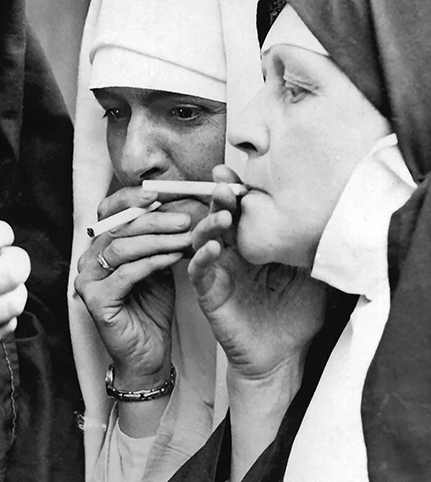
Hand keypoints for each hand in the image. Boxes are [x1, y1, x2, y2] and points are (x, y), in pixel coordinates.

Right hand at [75, 186, 191, 387]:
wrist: (148, 354)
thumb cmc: (152, 307)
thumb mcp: (156, 263)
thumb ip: (157, 238)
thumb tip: (176, 204)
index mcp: (98, 246)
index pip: (108, 211)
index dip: (132, 199)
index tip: (162, 193)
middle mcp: (87, 259)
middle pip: (118, 227)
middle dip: (155, 220)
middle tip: (185, 218)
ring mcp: (87, 279)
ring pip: (121, 247)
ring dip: (157, 239)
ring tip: (185, 236)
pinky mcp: (95, 300)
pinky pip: (126, 273)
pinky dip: (152, 262)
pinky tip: (174, 257)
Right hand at [188, 165, 327, 380]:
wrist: (285, 358)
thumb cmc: (297, 316)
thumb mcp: (312, 276)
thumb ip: (310, 248)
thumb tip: (333, 217)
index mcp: (253, 244)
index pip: (242, 211)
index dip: (237, 191)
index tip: (236, 173)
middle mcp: (232, 253)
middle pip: (219, 217)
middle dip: (220, 198)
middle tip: (224, 185)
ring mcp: (218, 271)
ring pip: (202, 238)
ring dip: (209, 224)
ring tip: (223, 216)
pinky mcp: (208, 293)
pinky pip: (198, 270)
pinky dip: (201, 256)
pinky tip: (213, 248)